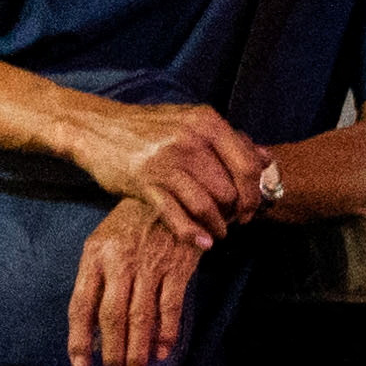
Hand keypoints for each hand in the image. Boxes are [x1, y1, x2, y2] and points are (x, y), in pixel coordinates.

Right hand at [63, 98, 272, 245]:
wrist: (96, 128)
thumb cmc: (147, 128)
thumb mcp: (190, 122)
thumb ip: (228, 140)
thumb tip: (268, 158)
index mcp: (206, 122)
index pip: (247, 165)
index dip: (255, 193)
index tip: (251, 208)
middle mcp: (190, 140)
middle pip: (229, 189)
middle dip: (235, 212)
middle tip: (234, 222)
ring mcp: (167, 161)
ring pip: (207, 205)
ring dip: (218, 226)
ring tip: (218, 233)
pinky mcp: (145, 182)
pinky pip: (178, 215)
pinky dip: (194, 234)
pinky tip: (203, 242)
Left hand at [68, 203, 212, 365]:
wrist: (171, 194)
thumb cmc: (130, 224)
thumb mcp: (103, 242)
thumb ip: (96, 279)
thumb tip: (92, 328)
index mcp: (94, 255)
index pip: (81, 304)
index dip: (80, 339)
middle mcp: (119, 261)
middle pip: (112, 315)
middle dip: (113, 352)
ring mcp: (149, 264)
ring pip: (141, 316)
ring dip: (137, 350)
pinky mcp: (177, 265)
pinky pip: (170, 306)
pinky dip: (166, 332)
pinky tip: (161, 351)